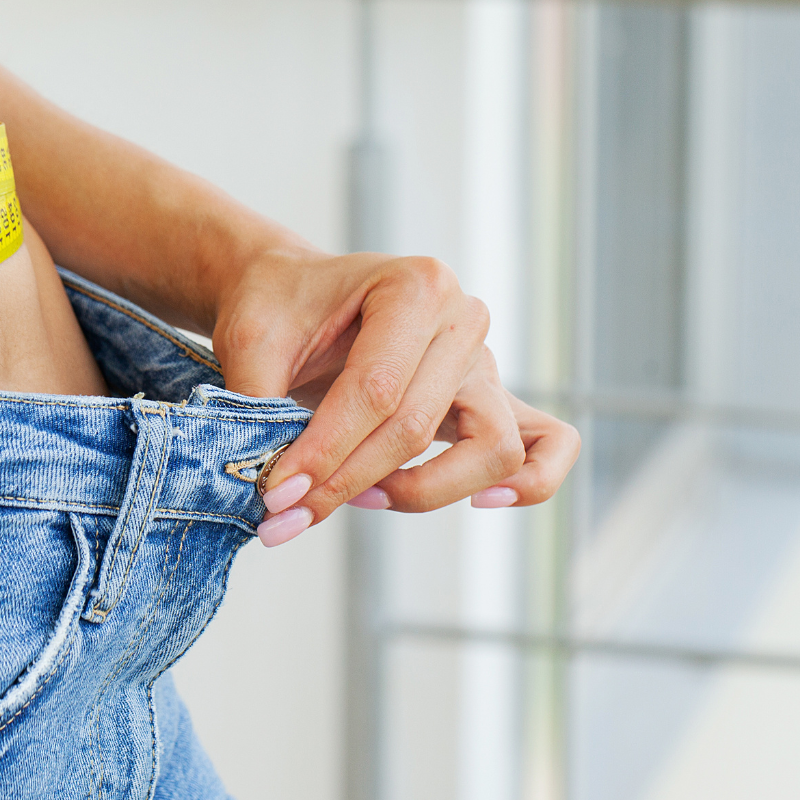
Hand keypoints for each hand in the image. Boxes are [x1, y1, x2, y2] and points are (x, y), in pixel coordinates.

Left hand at [214, 248, 580, 546]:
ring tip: (361, 498)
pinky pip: (548, 444)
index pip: (377, 390)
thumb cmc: (279, 309)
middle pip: (418, 426)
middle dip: (347, 481)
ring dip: (422, 489)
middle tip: (286, 513)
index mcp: (414, 285)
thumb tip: (263, 488)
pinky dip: (530, 481)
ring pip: (490, 449)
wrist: (296, 294)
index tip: (275, 495)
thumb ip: (258, 409)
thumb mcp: (251, 342)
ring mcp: (486, 361)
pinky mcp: (495, 400)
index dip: (324, 452)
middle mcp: (463, 318)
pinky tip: (482, 504)